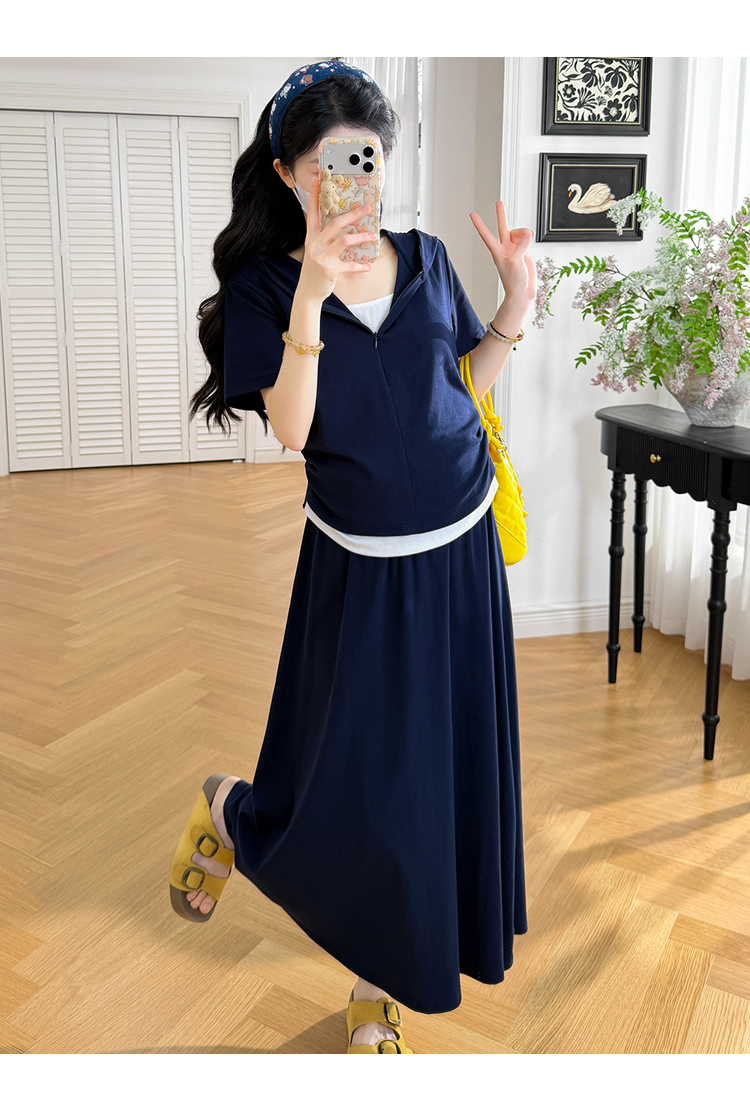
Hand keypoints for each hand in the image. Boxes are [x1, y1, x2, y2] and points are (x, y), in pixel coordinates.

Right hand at [297, 167, 376, 302]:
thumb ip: (325, 238)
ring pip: (344, 241)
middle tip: (366, 208)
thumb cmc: (314, 270)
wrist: (308, 291)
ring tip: (372, 237)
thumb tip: (344, 227)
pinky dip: (360, 266)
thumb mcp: (316, 250)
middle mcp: (315, 244)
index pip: (313, 212)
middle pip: (335, 223)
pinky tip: (369, 266)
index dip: (315, 196)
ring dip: (361, 238)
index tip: (318, 180)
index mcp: (311, 237)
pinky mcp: (330, 269)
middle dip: (352, 214)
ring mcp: (322, 257)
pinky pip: (349, 266)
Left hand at [469, 200, 536, 305]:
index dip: (479, 224)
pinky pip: (526, 238)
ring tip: (529, 237)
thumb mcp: (516, 261)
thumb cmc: (514, 281)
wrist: (522, 292)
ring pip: (519, 232)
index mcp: (497, 251)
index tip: (472, 214)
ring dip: (525, 232)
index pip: (486, 235)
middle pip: (502, 227)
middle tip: (498, 202)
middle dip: (501, 215)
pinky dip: (529, 236)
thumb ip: (521, 245)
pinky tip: (531, 238)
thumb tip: (526, 232)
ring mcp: (514, 249)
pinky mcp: (524, 251)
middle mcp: (504, 248)